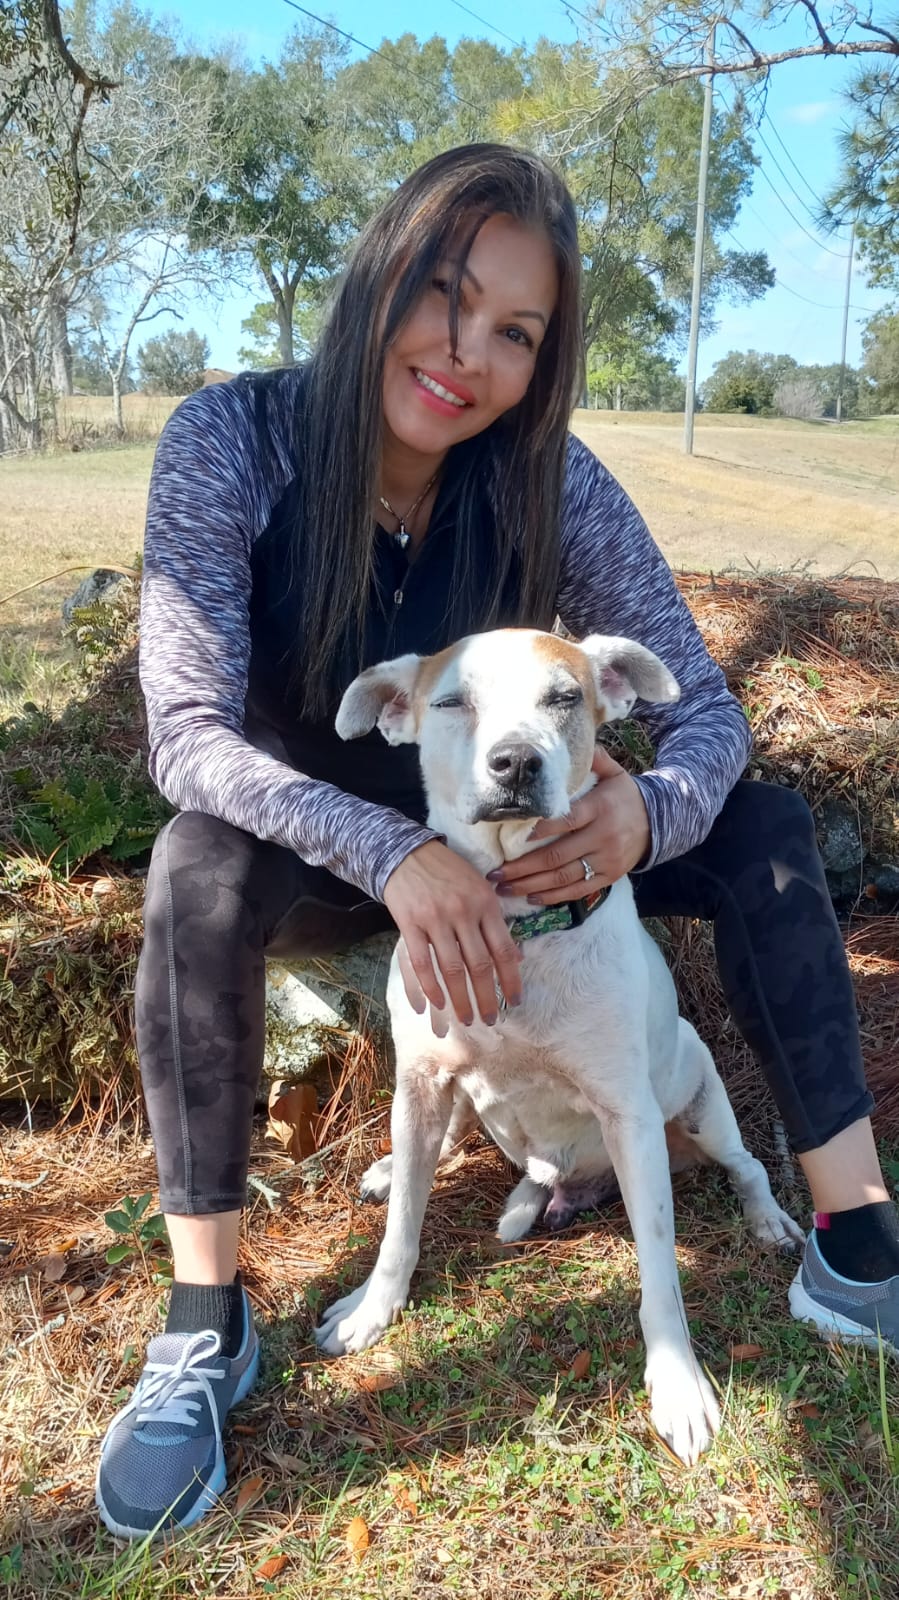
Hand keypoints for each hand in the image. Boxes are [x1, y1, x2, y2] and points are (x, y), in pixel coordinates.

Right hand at [382, 840, 523, 1028]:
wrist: (407, 853)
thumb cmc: (448, 872)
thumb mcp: (480, 888)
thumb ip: (495, 921)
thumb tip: (516, 955)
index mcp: (486, 903)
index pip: (504, 949)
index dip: (512, 979)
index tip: (515, 1001)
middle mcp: (464, 911)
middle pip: (480, 964)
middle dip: (487, 997)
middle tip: (490, 1019)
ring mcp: (436, 918)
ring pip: (453, 969)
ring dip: (461, 999)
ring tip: (467, 1018)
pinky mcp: (410, 923)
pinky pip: (422, 962)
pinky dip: (431, 986)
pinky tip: (437, 1003)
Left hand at [490, 746, 650, 905]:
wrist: (658, 821)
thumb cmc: (623, 795)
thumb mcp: (614, 772)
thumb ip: (593, 759)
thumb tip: (566, 740)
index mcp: (601, 808)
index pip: (568, 820)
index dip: (543, 829)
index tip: (516, 837)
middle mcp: (604, 836)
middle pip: (558, 854)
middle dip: (523, 867)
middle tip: (495, 873)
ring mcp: (607, 860)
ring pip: (564, 876)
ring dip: (530, 885)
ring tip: (503, 888)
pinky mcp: (609, 877)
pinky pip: (578, 889)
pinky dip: (554, 896)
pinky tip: (531, 897)